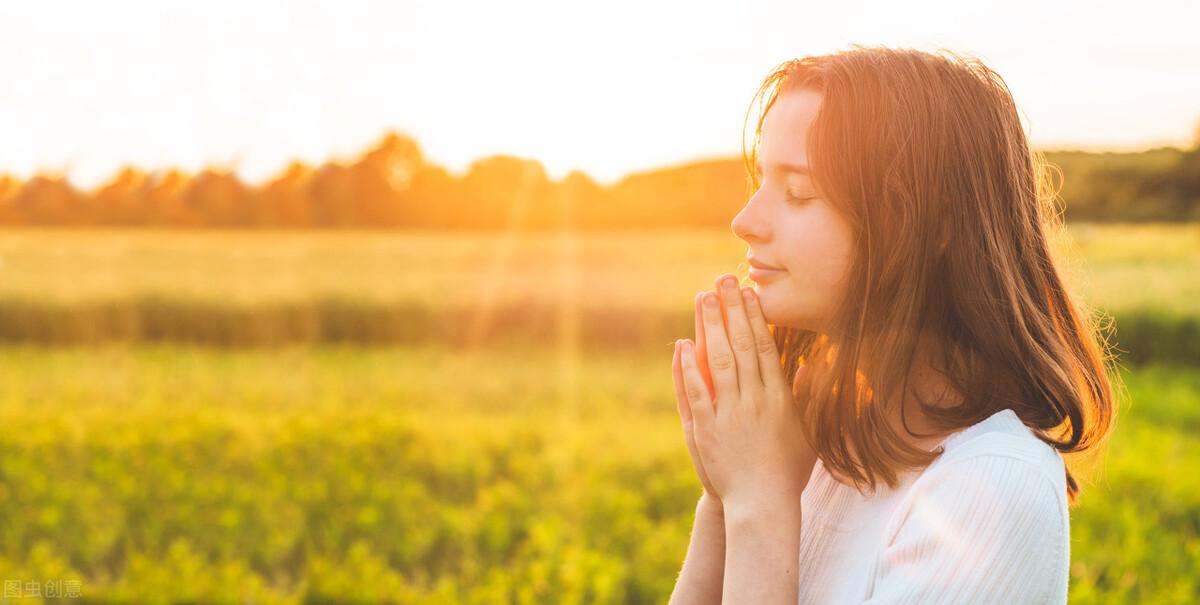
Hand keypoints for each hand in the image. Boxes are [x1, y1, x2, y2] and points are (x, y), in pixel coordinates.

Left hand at [677, 273, 817, 516]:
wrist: (762, 505)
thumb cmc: (788, 472)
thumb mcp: (808, 433)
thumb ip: (808, 398)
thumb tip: (810, 366)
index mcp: (779, 399)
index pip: (765, 348)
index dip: (756, 317)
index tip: (749, 293)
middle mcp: (754, 400)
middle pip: (741, 346)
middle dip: (731, 310)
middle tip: (723, 280)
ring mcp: (729, 414)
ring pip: (718, 361)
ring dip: (710, 327)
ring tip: (703, 298)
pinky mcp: (707, 429)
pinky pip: (696, 392)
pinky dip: (688, 367)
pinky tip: (682, 344)